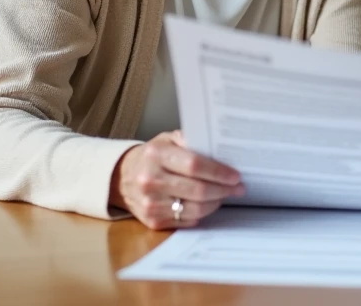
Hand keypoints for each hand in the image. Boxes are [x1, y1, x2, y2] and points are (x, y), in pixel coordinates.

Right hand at [109, 130, 244, 228]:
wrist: (122, 177)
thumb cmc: (153, 156)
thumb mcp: (168, 139)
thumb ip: (192, 141)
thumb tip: (221, 149)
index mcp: (156, 155)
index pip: (194, 165)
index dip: (219, 172)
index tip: (235, 176)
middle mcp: (150, 180)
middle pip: (198, 190)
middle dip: (223, 190)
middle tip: (238, 187)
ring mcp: (150, 203)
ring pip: (195, 209)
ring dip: (216, 203)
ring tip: (225, 195)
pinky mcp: (152, 220)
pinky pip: (187, 220)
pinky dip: (202, 213)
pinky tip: (208, 204)